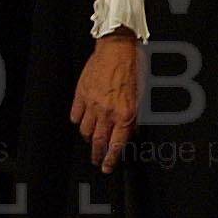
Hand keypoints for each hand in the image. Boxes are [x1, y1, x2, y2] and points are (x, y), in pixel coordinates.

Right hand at [70, 30, 141, 173]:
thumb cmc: (133, 69)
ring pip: (86, 130)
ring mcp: (92, 104)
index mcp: (125, 114)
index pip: (116, 145)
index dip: (111, 160)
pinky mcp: (81, 94)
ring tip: (91, 140)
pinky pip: (76, 114)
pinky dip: (78, 121)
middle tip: (96, 161)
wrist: (116, 50)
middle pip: (98, 141)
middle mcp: (107, 112)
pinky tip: (81, 121)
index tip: (107, 168)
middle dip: (97, 155)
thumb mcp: (141, 96)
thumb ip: (134, 117)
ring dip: (89, 138)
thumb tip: (130, 131)